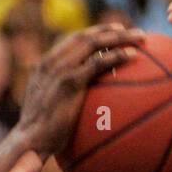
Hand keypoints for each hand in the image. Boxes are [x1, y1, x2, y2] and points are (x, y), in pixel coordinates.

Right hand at [13, 24, 146, 157]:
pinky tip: (133, 55)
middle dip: (110, 30)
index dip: (94, 33)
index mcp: (44, 64)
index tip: (113, 32)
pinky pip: (98, 63)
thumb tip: (79, 103)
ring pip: (94, 43)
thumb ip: (60, 97)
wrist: (30, 140)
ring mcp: (60, 70)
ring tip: (141, 37)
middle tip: (131, 32)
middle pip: (85, 36)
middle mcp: (51, 62)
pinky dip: (117, 55)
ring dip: (120, 37)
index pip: (72, 40)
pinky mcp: (70, 82)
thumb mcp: (47, 108)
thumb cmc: (41, 133)